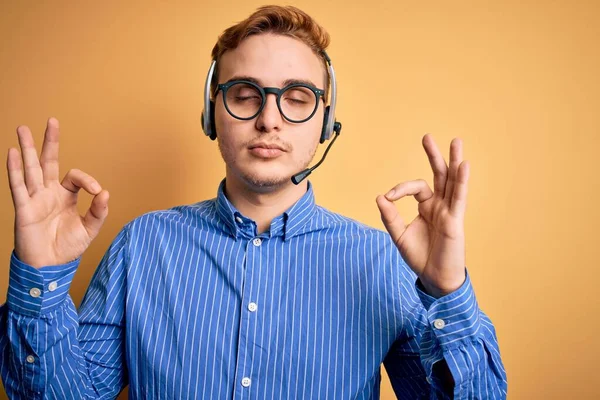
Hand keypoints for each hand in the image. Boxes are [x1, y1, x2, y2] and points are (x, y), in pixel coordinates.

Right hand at [7, 117, 109, 267]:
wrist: (50, 266)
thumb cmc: (67, 247)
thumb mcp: (89, 229)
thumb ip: (98, 211)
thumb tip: (106, 193)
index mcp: (65, 196)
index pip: (75, 177)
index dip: (88, 180)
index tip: (97, 192)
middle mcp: (49, 193)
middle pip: (48, 162)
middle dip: (50, 142)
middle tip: (52, 120)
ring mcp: (35, 199)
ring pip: (30, 169)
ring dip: (26, 149)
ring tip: (22, 128)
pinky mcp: (24, 208)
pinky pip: (18, 186)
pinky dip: (14, 169)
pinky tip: (12, 153)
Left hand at [376, 134, 468, 297]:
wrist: (434, 278)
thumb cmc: (420, 257)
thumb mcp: (399, 235)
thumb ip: (390, 217)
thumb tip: (379, 197)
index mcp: (427, 207)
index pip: (416, 188)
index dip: (400, 189)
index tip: (388, 198)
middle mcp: (440, 205)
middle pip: (439, 175)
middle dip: (433, 156)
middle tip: (426, 137)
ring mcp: (449, 211)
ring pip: (452, 181)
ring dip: (453, 161)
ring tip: (455, 141)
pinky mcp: (456, 220)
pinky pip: (459, 197)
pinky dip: (462, 180)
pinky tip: (463, 165)